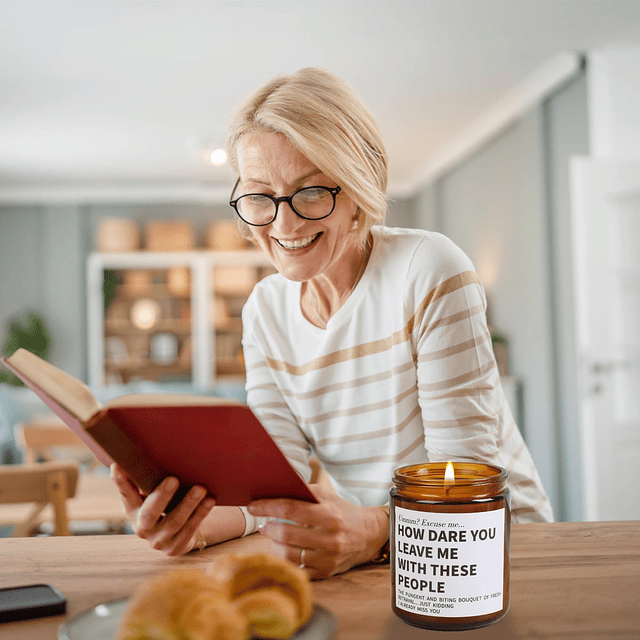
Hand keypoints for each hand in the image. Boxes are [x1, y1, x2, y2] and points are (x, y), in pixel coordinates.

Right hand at [110, 463, 214, 555]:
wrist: (178, 536)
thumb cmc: (165, 506)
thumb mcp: (153, 495)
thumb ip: (147, 479)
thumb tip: (144, 450)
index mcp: (133, 511)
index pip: (125, 494)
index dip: (120, 482)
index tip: (117, 465)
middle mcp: (142, 528)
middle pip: (150, 513)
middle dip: (161, 496)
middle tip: (173, 479)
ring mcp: (158, 541)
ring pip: (174, 522)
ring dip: (188, 504)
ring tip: (200, 489)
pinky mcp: (175, 548)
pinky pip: (189, 530)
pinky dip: (200, 514)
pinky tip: (210, 501)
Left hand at [247, 485, 388, 579]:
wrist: (369, 535)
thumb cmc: (342, 511)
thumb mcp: (327, 496)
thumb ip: (304, 492)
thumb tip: (274, 491)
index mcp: (329, 515)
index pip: (290, 509)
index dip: (268, 507)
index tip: (253, 506)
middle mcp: (329, 538)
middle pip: (286, 534)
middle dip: (268, 527)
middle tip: (263, 523)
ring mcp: (328, 558)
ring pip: (288, 554)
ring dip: (273, 544)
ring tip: (270, 535)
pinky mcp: (326, 572)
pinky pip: (297, 568)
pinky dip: (285, 558)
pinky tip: (281, 549)